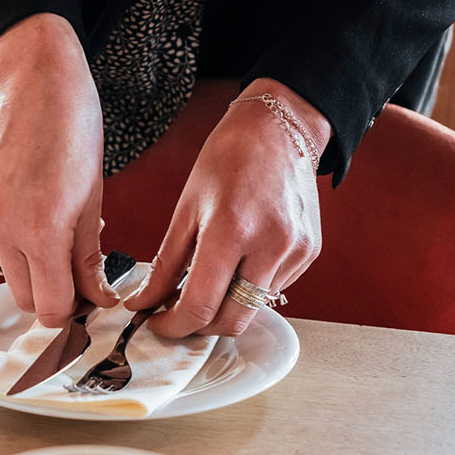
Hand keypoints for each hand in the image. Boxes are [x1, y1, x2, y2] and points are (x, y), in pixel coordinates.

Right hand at [0, 14, 119, 326]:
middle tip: (84, 281)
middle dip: (54, 299)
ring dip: (38, 274)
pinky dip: (22, 249)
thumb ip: (90, 257)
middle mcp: (3, 229)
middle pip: (26, 300)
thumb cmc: (74, 128)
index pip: (51, 306)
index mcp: (40, 230)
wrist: (35, 82)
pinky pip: (0, 247)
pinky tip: (44, 222)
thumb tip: (97, 297)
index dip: (74, 312)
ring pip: (11, 275)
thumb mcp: (94, 198)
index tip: (94, 302)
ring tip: (67, 247)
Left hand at [126, 79, 327, 337]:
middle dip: (200, 326)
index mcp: (231, 229)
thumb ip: (165, 265)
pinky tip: (241, 258)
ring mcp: (296, 251)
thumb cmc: (228, 159)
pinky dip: (250, 286)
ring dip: (226, 305)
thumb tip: (144, 304)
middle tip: (178, 312)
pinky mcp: (310, 253)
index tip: (157, 323)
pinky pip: (274, 289)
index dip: (173, 325)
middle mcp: (271, 245)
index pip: (200, 306)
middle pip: (232, 322)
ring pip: (253, 308)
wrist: (279, 128)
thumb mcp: (186, 208)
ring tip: (209, 278)